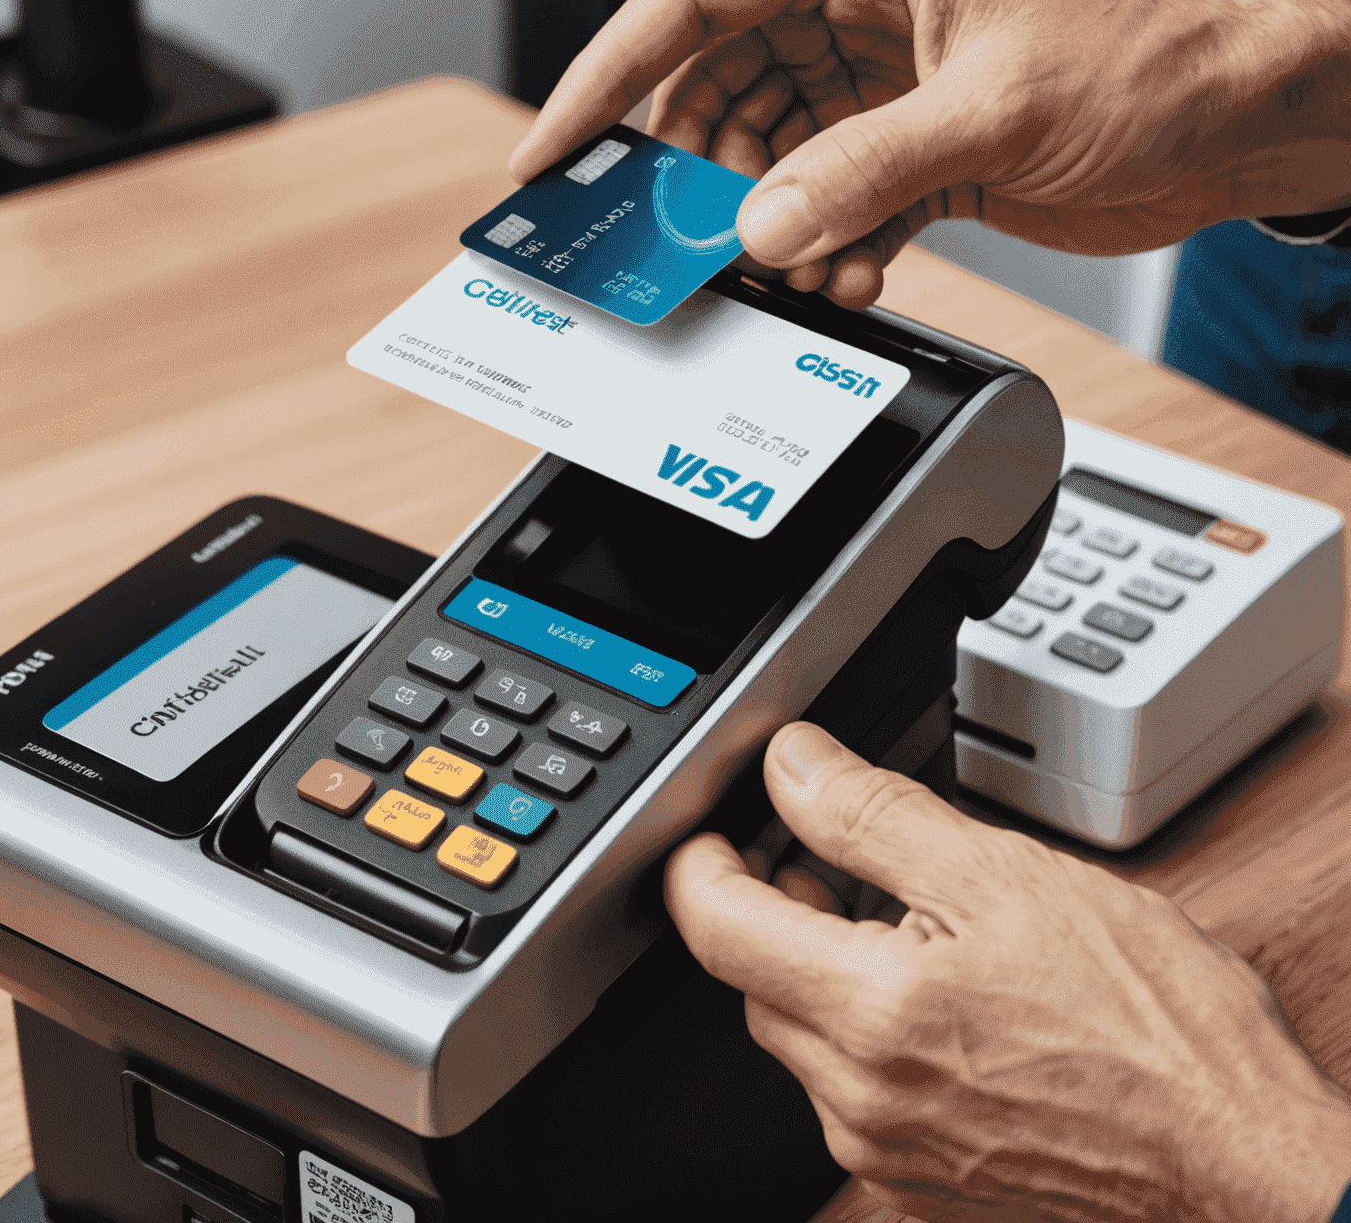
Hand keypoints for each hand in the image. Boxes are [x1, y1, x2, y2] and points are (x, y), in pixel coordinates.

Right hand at [510, 0, 1350, 309]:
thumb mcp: (993, 111)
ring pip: (761, 160)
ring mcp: (872, 84)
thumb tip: (762, 228)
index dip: (607, 73)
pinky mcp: (898, 150)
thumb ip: (862, 172)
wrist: (1229, 129)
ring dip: (764, 228)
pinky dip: (821, 250)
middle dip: (693, 177)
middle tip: (677, 244)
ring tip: (788, 267)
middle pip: (714, 91)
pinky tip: (848, 273)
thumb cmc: (1145, 66)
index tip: (557, 147)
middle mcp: (854, 8)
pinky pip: (818, 205)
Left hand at [663, 723, 1350, 1222]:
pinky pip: (858, 1089)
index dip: (699, 861)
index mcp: (870, 1017)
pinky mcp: (927, 1183)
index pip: (715, 926)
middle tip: (826, 856)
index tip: (711, 828)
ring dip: (826, 967)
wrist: (1249, 1173)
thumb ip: (875, 814)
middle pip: (756, 980)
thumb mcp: (1007, 876)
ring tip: (905, 916)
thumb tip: (794, 766)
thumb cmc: (1159, 1037)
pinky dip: (871, 1028)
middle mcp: (861, 1102)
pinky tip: (942, 994)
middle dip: (775, 907)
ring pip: (807, 1035)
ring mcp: (891, 1154)